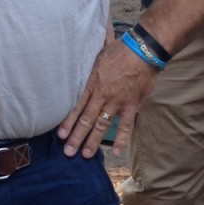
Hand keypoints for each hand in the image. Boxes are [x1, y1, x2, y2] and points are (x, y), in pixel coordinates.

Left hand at [57, 38, 158, 158]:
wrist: (143, 49)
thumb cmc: (120, 49)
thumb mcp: (97, 54)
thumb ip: (88, 66)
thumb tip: (76, 65)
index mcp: (92, 83)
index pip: (77, 106)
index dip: (68, 121)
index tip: (60, 134)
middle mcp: (102, 95)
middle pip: (86, 120)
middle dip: (76, 137)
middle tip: (68, 152)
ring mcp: (117, 102)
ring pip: (102, 125)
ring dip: (93, 141)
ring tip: (85, 155)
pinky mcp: (131, 106)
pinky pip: (125, 126)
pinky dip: (121, 139)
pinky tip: (116, 152)